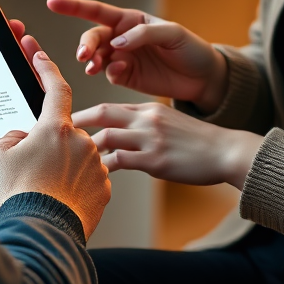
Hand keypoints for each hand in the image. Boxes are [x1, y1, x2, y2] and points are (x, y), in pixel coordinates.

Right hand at [0, 21, 110, 238]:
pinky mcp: (102, 192)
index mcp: (55, 128)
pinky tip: (51, 203)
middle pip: (59, 135)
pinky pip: (83, 182)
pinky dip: (69, 188)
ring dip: (54, 169)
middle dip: (41, 147)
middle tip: (22, 169)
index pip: (55, 88)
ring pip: (71, 159)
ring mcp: (94, 167)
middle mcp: (81, 142)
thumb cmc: (16, 195)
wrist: (39, 237)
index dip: (46, 68)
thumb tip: (24, 140)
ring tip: (33, 192)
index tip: (40, 54)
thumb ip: (12, 138)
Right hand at [48, 0, 227, 113]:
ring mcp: (123, 57)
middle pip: (93, 37)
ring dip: (91, 60)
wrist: (203, 78)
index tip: (52, 3)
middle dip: (84, 44)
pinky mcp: (126, 76)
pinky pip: (109, 73)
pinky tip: (119, 72)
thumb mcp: (172, 34)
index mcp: (130, 19)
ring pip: (96, 56)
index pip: (97, 10)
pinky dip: (109, 72)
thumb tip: (117, 42)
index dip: (73, 6)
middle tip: (84, 56)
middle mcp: (122, 36)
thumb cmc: (190, 49)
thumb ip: (143, 34)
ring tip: (93, 66)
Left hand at [72, 101, 263, 189]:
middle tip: (57, 134)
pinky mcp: (156, 160)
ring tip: (71, 160)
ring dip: (87, 149)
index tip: (68, 122)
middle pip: (102, 113)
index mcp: (148, 108)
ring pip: (107, 136)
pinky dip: (105, 168)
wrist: (226, 152)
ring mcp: (150, 138)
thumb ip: (144, 126)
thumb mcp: (168, 123)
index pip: (109, 106)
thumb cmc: (198, 142)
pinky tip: (96, 178)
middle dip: (77, 122)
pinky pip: (121, 161)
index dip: (86, 113)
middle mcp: (146, 118)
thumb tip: (119, 137)